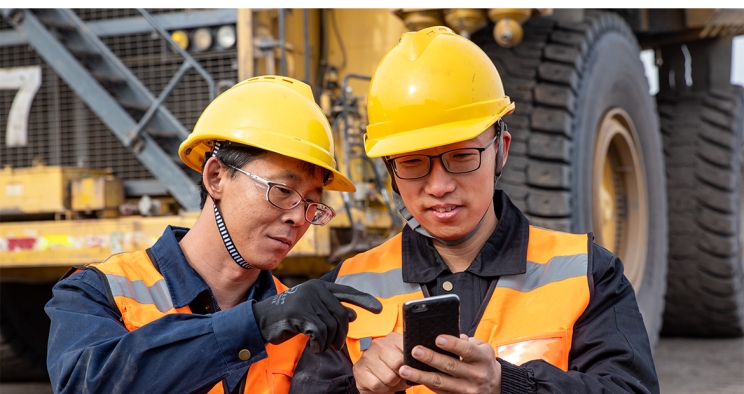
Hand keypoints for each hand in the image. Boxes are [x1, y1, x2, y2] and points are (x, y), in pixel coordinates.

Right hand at [252, 280, 381, 352]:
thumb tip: (353, 315)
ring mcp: (307, 299)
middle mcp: (315, 289)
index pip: (347, 291)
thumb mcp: (312, 312)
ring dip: (329, 341)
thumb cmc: (288, 317)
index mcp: (319, 286)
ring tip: (322, 346)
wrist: (261, 320)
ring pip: (331, 325)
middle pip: (341, 314)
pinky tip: (314, 347)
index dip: (364, 300)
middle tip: (337, 346)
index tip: (379, 309)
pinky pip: (320, 332)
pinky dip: (319, 344)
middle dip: (342, 333)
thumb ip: (331, 311)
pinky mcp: (299, 312)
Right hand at [353, 332, 410, 393]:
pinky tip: (379, 383)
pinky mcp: (358, 369)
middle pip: (397, 363)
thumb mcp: (406, 364)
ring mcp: (367, 356)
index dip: (410, 364)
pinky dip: (381, 388)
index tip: (407, 367)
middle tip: (397, 375)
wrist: (377, 382)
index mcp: (392, 339)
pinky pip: (376, 384)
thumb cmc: (393, 371)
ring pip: (388, 376)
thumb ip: (412, 361)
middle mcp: (378, 344)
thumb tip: (418, 363)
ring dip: (390, 383)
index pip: (407, 350)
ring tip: (388, 380)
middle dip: (400, 375)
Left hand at [399, 334, 500, 393]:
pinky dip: (425, 384)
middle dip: (431, 358)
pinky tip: (412, 378)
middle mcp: (476, 375)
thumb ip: (466, 341)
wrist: (495, 384)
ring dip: (421, 376)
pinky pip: (439, 391)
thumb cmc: (482, 360)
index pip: (466, 350)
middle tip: (415, 351)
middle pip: (450, 366)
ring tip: (405, 369)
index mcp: (482, 358)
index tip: (437, 338)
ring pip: (441, 382)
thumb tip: (447, 335)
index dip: (452, 344)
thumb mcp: (481, 347)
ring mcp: (467, 389)